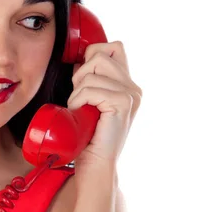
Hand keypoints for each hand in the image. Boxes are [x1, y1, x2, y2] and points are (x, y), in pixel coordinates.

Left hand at [67, 40, 141, 170]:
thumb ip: (90, 80)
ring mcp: (130, 95)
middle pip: (100, 55)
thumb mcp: (90, 102)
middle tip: (80, 97)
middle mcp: (133, 87)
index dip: (93, 55)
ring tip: (80, 109)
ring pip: (92, 72)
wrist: (95, 164)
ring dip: (77, 91)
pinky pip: (90, 89)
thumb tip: (79, 60)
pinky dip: (78, 100)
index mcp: (127, 85)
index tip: (82, 80)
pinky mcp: (123, 103)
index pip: (113, 47)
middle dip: (81, 73)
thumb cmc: (88, 136)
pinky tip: (81, 113)